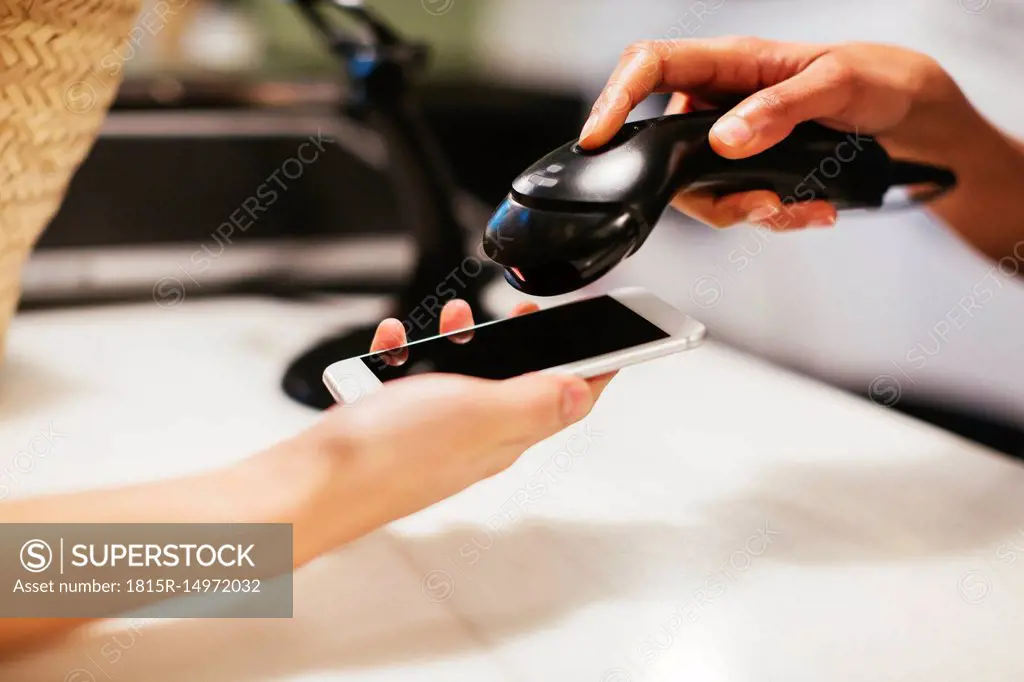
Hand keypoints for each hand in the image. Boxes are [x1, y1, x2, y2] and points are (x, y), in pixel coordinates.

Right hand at [293, 300, 614, 543]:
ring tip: (452, 317)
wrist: (307, 487)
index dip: (594, 370)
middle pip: (519, 385)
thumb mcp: (476, 414)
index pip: (565, 404)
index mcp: (504, 435)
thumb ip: (532, 401)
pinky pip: (410, 380)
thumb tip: (582, 391)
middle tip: (530, 313)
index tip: (615, 340)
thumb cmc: (386, 455)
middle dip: (528, 343)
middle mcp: (472, 437)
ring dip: (463, 338)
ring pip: (463, 375)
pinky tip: (393, 344)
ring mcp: (430, 432)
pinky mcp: (391, 425)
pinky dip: (406, 353)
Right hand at [579, 38, 975, 230]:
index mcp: (730, 61)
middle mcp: (717, 101)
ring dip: (747, 211)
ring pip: (698, 190)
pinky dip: (770, 217)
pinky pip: (732, 204)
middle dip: (708, 192)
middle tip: (760, 205)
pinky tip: (808, 211)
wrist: (906, 116)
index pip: (650, 66)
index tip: (597, 138)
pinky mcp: (743, 170)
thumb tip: (725, 139)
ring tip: (801, 209)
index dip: (614, 98)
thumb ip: (780, 109)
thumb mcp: (838, 83)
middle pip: (665, 148)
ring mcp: (725, 138)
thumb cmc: (875, 79)